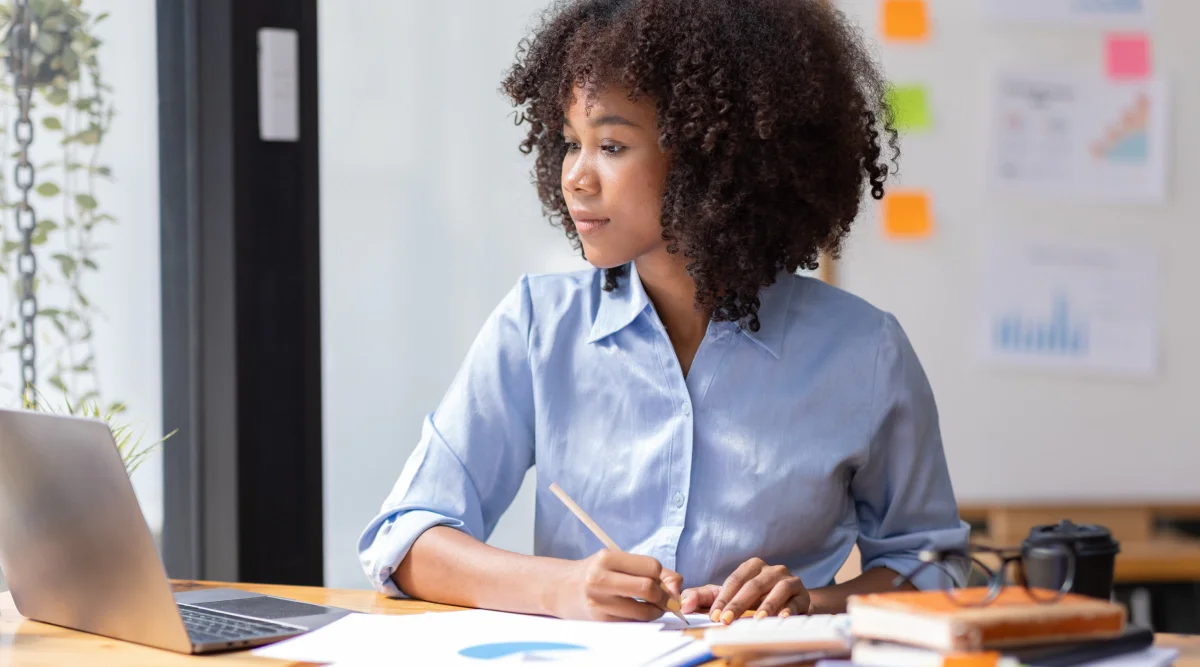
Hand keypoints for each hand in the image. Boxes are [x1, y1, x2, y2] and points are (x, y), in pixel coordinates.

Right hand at [551, 549, 672, 621]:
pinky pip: (633, 622)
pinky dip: (642, 620)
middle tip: (665, 600)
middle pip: (648, 588)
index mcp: (607, 558)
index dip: (663, 576)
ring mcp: (599, 601)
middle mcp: (600, 578)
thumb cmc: (596, 572)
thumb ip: (649, 570)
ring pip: (644, 610)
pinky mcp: (600, 620)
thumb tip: (677, 589)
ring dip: (656, 612)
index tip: (664, 583)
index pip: (651, 566)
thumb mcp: (618, 561)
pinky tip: (638, 614)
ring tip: (653, 608)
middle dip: (664, 597)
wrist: (562, 589)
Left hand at [680, 557, 808, 623]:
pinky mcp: (802, 595)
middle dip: (738, 604)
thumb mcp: (729, 596)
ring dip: (766, 605)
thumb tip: (683, 604)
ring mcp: (789, 581)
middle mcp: (772, 570)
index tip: (714, 615)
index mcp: (753, 566)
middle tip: (727, 620)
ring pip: (777, 590)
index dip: (723, 598)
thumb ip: (704, 597)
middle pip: (753, 585)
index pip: (735, 580)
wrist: (789, 603)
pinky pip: (795, 602)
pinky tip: (781, 618)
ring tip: (757, 619)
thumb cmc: (755, 599)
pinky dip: (788, 610)